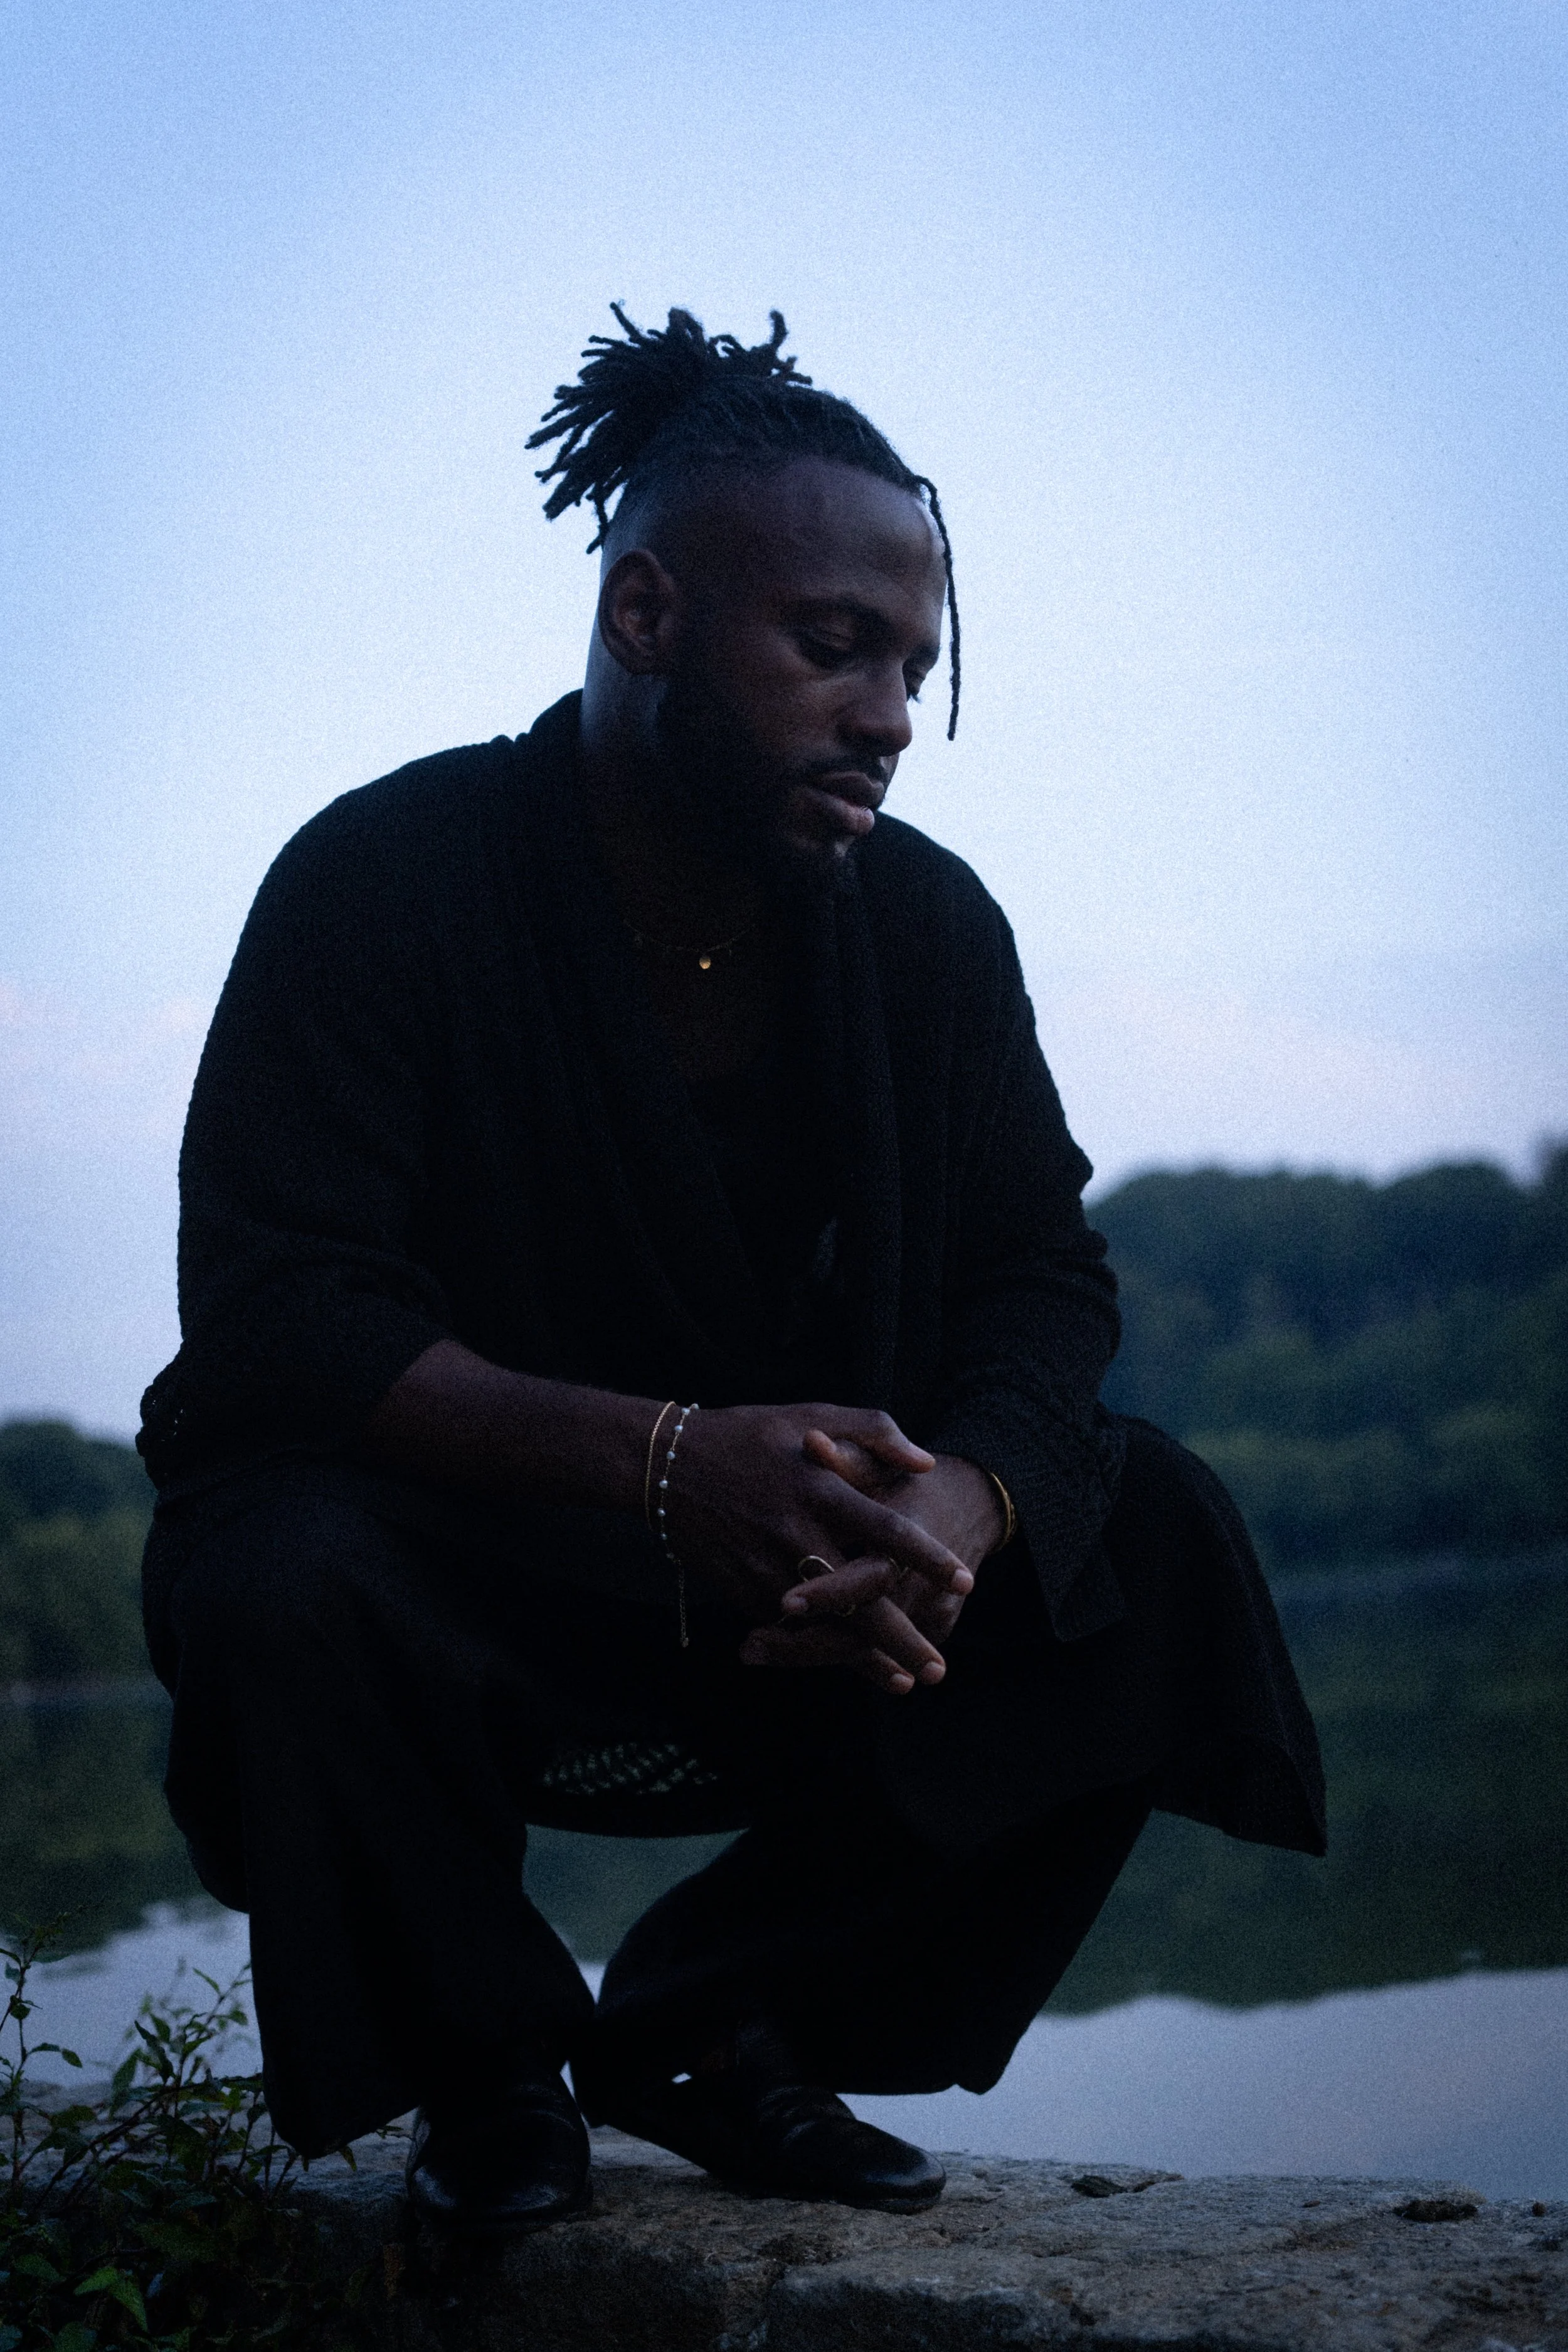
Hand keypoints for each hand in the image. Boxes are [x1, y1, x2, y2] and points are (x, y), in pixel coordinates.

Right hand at [666, 1404, 974, 1693]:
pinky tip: (852, 1664)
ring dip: (864, 1658)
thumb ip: (875, 1431)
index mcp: (820, 1489)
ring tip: (903, 1681)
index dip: (928, 1558)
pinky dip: (823, 1648)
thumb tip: (926, 1462)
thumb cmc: (749, 1435)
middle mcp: (796, 1533)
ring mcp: (767, 1567)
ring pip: (824, 1625)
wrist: (667, 1466)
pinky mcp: (744, 1590)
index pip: (886, 1530)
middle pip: (859, 1597)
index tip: (966, 1582)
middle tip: (938, 1668)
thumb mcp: (812, 1414)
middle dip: (900, 1638)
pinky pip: (791, 1627)